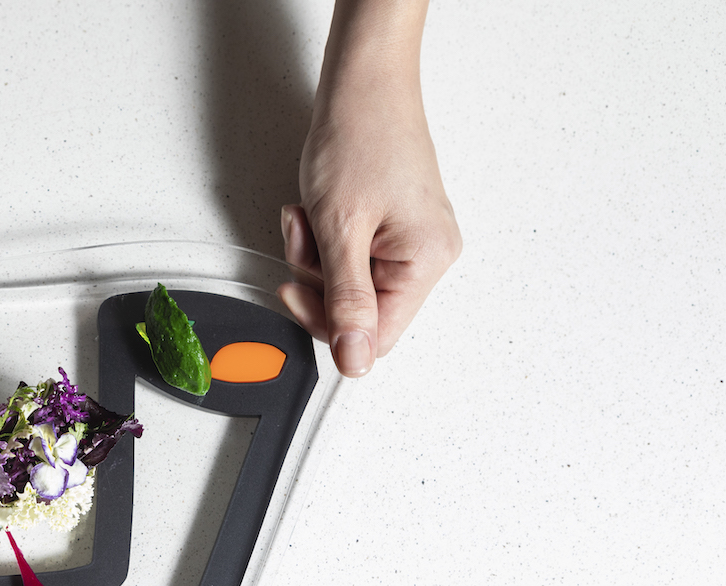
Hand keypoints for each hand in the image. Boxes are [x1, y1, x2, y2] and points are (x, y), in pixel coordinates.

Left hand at [279, 0, 460, 377]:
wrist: (363, 84)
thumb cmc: (360, 138)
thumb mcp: (340, 230)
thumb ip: (346, 301)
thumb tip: (355, 359)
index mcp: (427, 260)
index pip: (378, 334)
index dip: (330, 324)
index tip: (295, 294)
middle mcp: (430, 254)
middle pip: (360, 308)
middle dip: (318, 279)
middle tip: (301, 240)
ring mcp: (413, 240)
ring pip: (349, 282)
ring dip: (316, 257)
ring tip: (307, 216)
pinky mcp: (394, 226)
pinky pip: (353, 256)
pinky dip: (326, 241)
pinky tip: (318, 211)